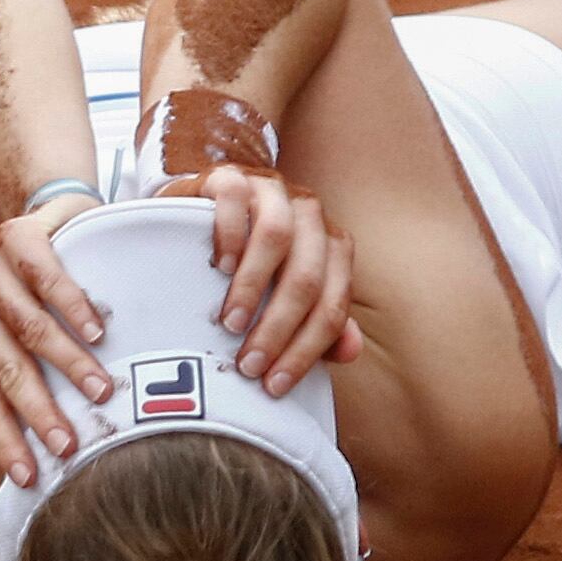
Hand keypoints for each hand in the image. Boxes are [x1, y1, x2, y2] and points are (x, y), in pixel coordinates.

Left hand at [0, 197, 111, 487]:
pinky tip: (97, 334)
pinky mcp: (18, 236)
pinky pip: (46, 278)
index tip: (31, 475)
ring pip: (29, 326)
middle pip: (5, 367)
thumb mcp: (11, 348)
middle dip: (38, 410)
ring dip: (67, 363)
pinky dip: (74, 308)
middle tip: (69, 444)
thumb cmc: (32, 299)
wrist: (46, 222)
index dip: (3, 437)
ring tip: (100, 392)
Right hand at [202, 166, 363, 397]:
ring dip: (254, 285)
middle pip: (307, 275)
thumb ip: (320, 319)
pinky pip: (237, 201)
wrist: (211, 202)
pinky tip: (218, 267)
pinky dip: (230, 236)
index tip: (275, 383)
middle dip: (279, 326)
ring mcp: (272, 191)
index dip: (308, 347)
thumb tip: (350, 352)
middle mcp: (310, 216)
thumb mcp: (284, 291)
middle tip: (248, 362)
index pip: (333, 303)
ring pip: (277, 236)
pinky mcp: (232, 177)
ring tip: (231, 322)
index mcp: (331, 247)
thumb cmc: (251, 257)